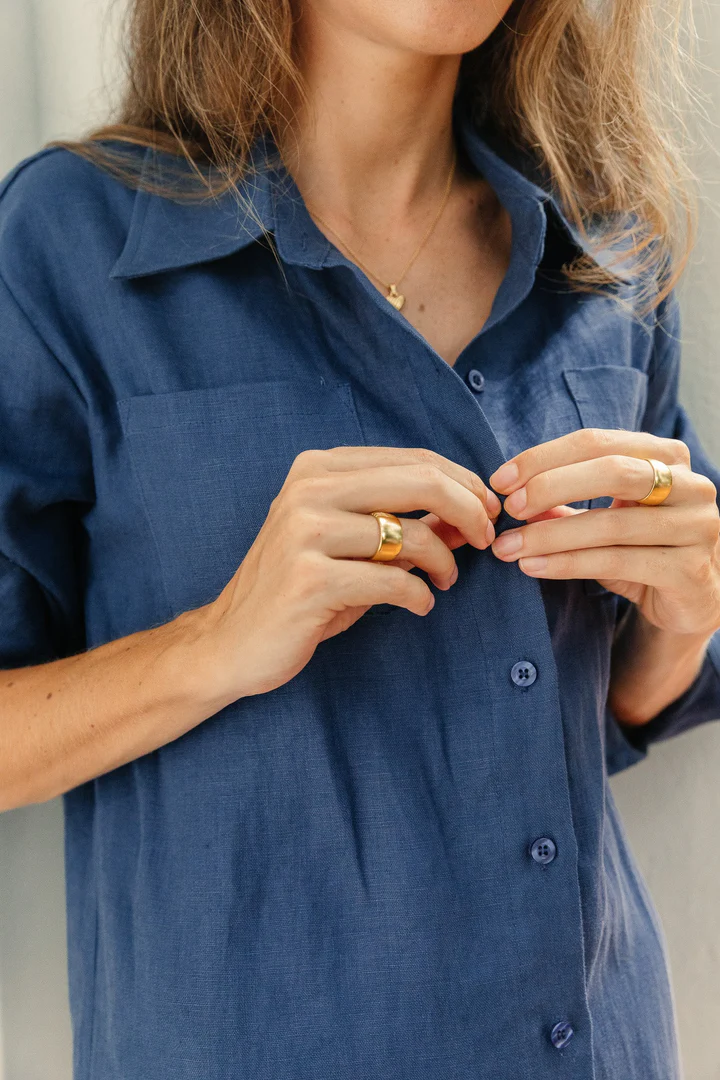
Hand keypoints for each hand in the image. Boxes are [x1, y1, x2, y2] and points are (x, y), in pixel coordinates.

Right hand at [205, 446, 500, 697]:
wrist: (232, 641)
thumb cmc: (299, 590)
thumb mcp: (352, 547)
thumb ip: (405, 524)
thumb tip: (471, 515)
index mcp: (318, 468)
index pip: (413, 458)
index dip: (463, 483)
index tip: (487, 512)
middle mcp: (309, 490)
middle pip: (421, 481)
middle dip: (469, 511)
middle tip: (485, 541)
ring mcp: (305, 532)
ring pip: (412, 534)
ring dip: (445, 562)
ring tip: (444, 582)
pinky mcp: (309, 578)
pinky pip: (394, 581)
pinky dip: (419, 595)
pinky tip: (420, 605)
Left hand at [488, 428, 719, 636]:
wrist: (691, 601)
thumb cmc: (642, 549)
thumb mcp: (602, 519)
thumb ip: (564, 502)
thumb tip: (511, 493)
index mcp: (667, 456)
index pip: (597, 442)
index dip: (544, 458)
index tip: (500, 480)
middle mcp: (690, 484)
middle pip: (612, 471)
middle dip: (551, 486)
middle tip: (509, 508)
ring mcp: (696, 526)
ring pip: (611, 524)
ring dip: (550, 536)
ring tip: (508, 548)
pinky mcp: (690, 571)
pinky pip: (618, 562)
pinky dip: (569, 564)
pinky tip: (534, 567)